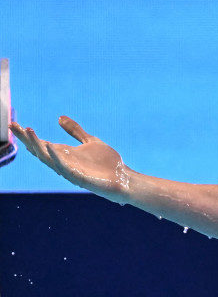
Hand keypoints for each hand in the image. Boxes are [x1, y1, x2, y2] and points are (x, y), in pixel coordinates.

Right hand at [8, 116, 131, 201]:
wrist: (125, 178)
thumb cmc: (108, 164)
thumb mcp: (90, 141)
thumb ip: (75, 131)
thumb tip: (59, 117)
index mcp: (65, 155)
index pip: (41, 144)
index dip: (28, 135)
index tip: (14, 123)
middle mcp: (64, 163)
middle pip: (39, 151)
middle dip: (26, 139)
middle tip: (13, 125)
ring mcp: (70, 171)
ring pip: (48, 159)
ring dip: (37, 145)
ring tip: (28, 130)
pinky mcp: (79, 178)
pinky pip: (64, 168)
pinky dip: (55, 157)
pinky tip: (48, 145)